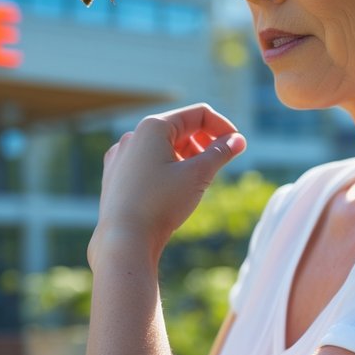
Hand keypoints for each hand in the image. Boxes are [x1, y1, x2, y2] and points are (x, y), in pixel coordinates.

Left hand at [88, 104, 245, 266]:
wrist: (123, 240)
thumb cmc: (160, 204)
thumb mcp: (198, 175)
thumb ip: (220, 153)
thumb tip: (237, 140)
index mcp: (153, 127)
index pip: (198, 114)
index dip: (223, 127)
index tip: (238, 147)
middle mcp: (133, 136)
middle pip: (180, 129)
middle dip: (205, 143)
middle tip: (219, 165)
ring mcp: (122, 156)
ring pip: (163, 148)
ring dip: (186, 158)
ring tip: (197, 181)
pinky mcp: (116, 177)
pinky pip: (147, 164)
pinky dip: (166, 170)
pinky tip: (173, 191)